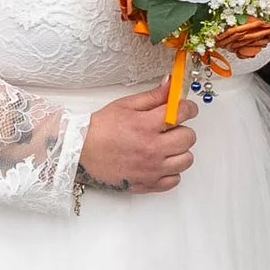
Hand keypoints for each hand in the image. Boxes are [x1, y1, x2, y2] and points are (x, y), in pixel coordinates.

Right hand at [81, 85, 197, 191]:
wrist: (81, 152)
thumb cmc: (101, 129)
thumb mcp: (126, 105)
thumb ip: (152, 96)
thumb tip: (170, 85)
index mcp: (146, 125)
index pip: (183, 113)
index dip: (188, 108)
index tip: (186, 109)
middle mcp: (152, 148)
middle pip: (188, 138)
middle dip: (183, 129)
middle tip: (172, 129)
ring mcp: (151, 169)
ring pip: (185, 160)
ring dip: (180, 152)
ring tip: (167, 147)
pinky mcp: (147, 184)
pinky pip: (174, 180)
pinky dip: (171, 172)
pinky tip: (161, 163)